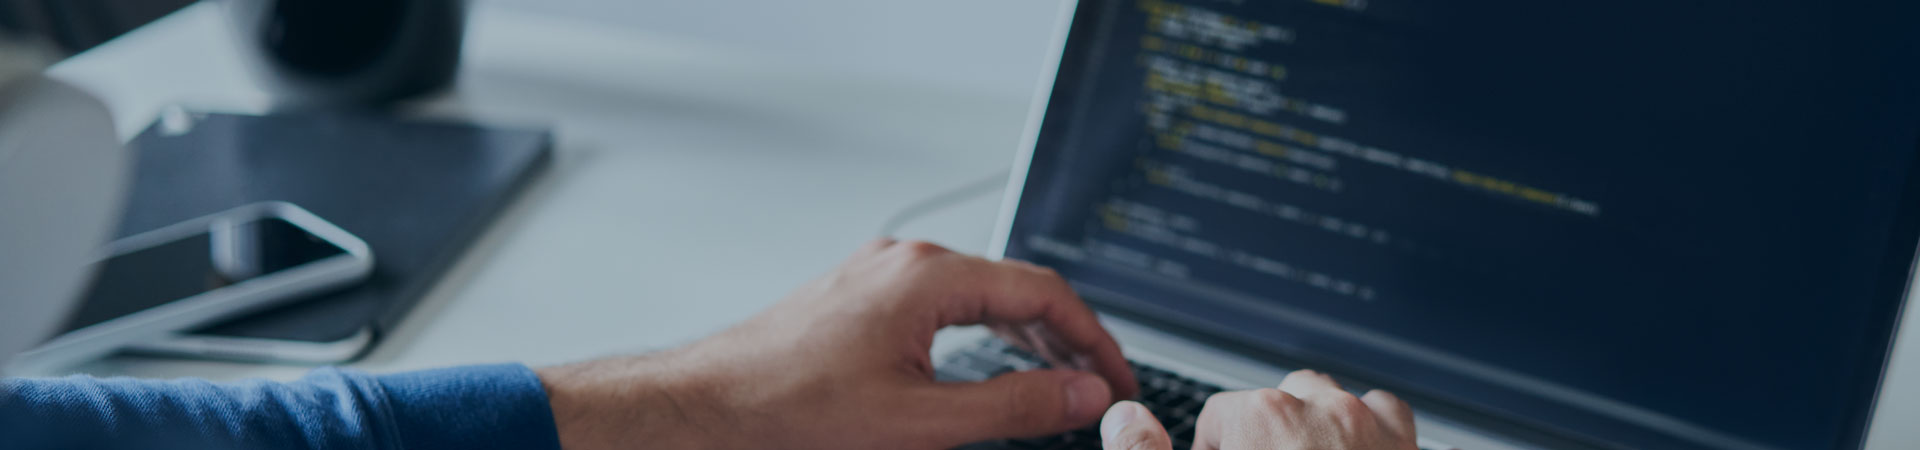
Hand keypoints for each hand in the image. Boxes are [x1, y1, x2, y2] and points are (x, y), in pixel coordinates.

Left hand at [536, 239, 1138, 449]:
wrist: (709, 408)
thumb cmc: (789, 410)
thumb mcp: (921, 422)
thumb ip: (1014, 406)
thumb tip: (1082, 395)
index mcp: (926, 277)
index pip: (1044, 292)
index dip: (1094, 340)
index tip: (1118, 379)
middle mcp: (906, 263)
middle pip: (1017, 289)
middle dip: (1067, 339)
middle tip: (1098, 388)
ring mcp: (881, 276)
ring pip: (982, 296)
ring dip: (1028, 337)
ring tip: (1060, 382)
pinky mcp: (863, 298)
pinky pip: (946, 305)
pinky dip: (984, 335)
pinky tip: (995, 365)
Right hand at [1100, 370, 1416, 449]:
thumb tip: (1125, 419)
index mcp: (1265, 419)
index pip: (1219, 417)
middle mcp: (1325, 412)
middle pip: (1277, 401)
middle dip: (1265, 438)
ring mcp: (1374, 430)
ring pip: (1335, 403)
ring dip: (1316, 429)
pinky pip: (1385, 418)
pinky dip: (1369, 435)